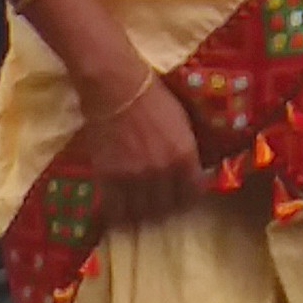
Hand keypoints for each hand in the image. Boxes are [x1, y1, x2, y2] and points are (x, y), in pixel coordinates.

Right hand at [79, 73, 207, 223]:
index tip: (183, 198)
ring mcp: (135, 177)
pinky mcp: (109, 178)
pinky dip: (119, 215)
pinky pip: (116, 209)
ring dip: (143, 215)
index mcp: (185, 156)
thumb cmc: (152, 96)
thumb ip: (186, 150)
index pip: (193, 194)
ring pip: (142, 213)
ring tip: (140, 211)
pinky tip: (120, 212)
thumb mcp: (182, 122)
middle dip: (166, 209)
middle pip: (168, 208)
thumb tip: (190, 169)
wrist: (115, 87)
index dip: (189, 199)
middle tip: (161, 205)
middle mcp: (163, 171)